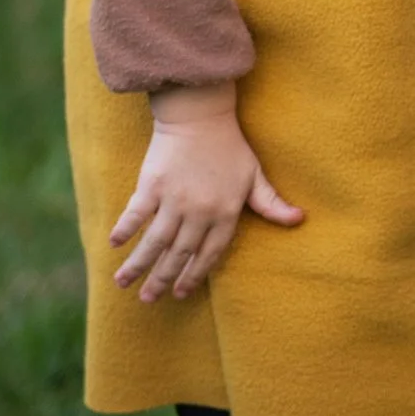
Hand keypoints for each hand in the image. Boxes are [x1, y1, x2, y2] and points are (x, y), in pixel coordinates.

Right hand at [110, 83, 303, 301]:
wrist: (201, 115)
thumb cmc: (230, 146)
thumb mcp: (255, 176)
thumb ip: (271, 203)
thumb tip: (299, 220)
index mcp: (226, 212)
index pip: (210, 254)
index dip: (195, 275)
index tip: (181, 293)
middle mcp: (200, 211)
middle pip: (179, 254)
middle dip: (162, 279)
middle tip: (149, 300)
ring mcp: (174, 199)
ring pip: (155, 241)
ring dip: (139, 265)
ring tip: (123, 284)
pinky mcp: (152, 185)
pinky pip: (136, 214)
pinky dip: (125, 229)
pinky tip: (114, 245)